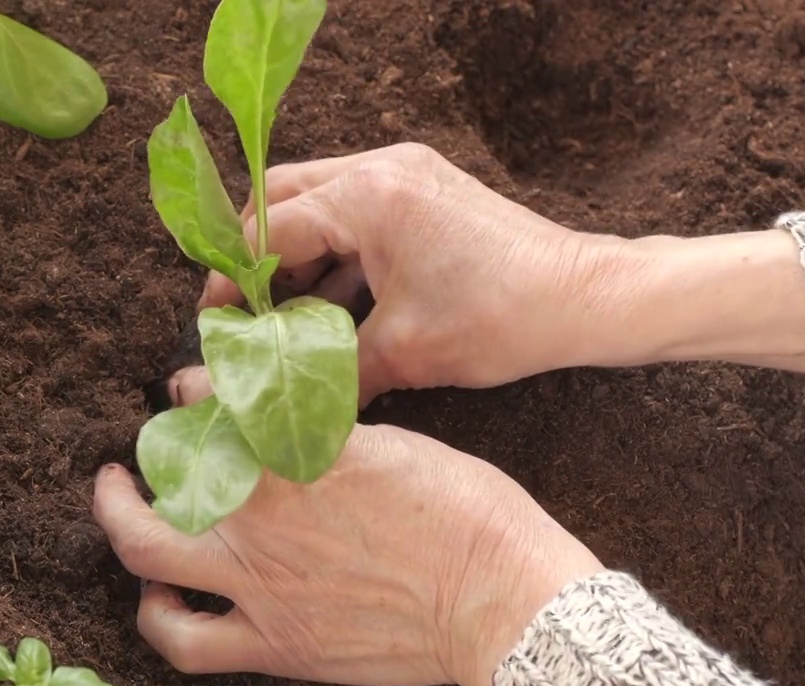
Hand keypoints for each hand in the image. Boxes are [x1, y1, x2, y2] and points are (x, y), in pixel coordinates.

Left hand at [92, 366, 603, 685]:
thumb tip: (293, 429)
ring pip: (148, 555)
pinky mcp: (275, 644)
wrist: (499, 598)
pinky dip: (161, 621)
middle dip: (131, 465)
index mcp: (293, 454)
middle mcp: (260, 515)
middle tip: (123, 464)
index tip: (192, 391)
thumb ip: (325, 437)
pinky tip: (160, 606)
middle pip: (160, 477)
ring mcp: (259, 584)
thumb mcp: (394, 443)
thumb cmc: (466, 511)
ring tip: (128, 522)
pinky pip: (188, 642)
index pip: (212, 406)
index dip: (191, 392)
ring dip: (124, 529)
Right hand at [199, 142, 629, 404]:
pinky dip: (337, 253)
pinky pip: (358, 212)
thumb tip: (276, 397)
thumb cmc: (502, 319)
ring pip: (320, 203)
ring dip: (298, 255)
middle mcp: (383, 168)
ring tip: (284, 315)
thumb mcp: (403, 353)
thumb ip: (328, 370)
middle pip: (283, 198)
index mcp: (368, 196)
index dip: (235, 279)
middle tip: (244, 310)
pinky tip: (331, 305)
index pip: (270, 229)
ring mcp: (408, 173)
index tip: (218, 322)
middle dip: (257, 255)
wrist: (586, 299)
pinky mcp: (427, 190)